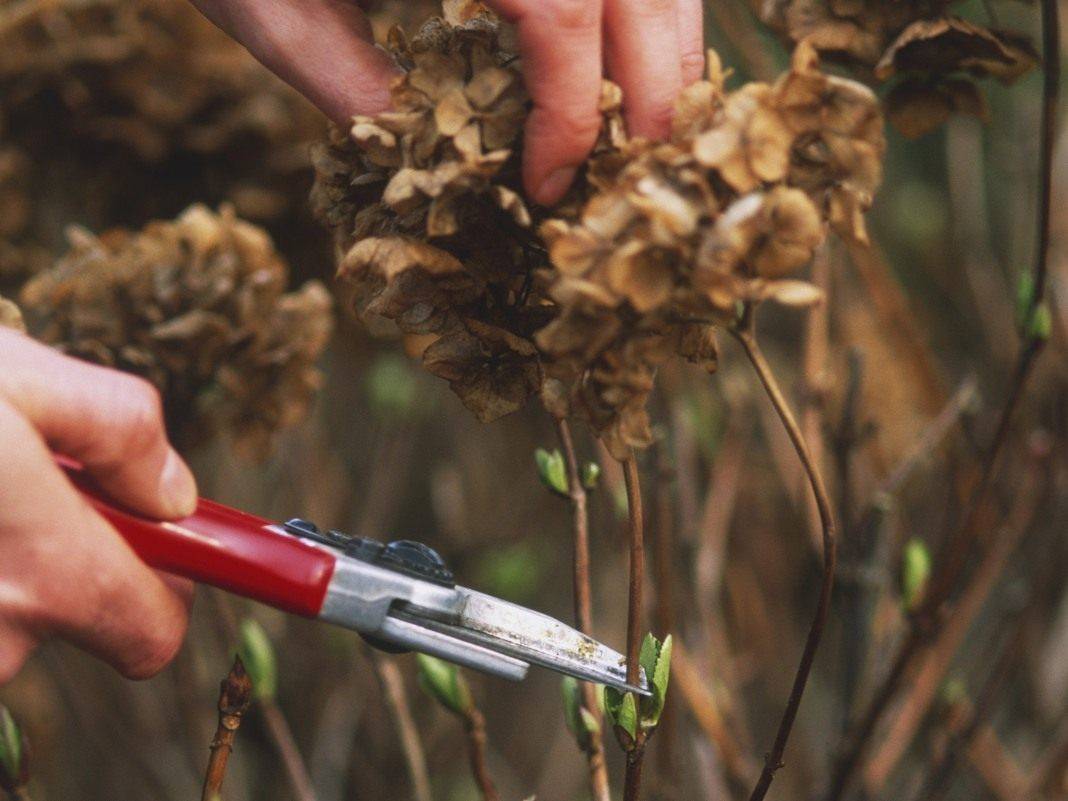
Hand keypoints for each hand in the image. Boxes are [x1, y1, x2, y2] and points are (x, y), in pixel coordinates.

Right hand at [0, 329, 197, 683]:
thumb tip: (174, 493)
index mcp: (44, 575)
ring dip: (3, 556)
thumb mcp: (18, 380)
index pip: (153, 636)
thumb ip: (118, 430)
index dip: (166, 588)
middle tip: (23, 483)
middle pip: (72, 617)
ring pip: (6, 613)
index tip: (161, 546)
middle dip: (62, 556)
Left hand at [189, 0, 703, 203]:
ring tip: (652, 125)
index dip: (572, 112)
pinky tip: (636, 54)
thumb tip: (433, 164)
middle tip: (636, 178)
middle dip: (653, 91)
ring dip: (669, 44)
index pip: (558, 11)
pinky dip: (650, 4)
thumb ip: (340, 74)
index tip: (548, 184)